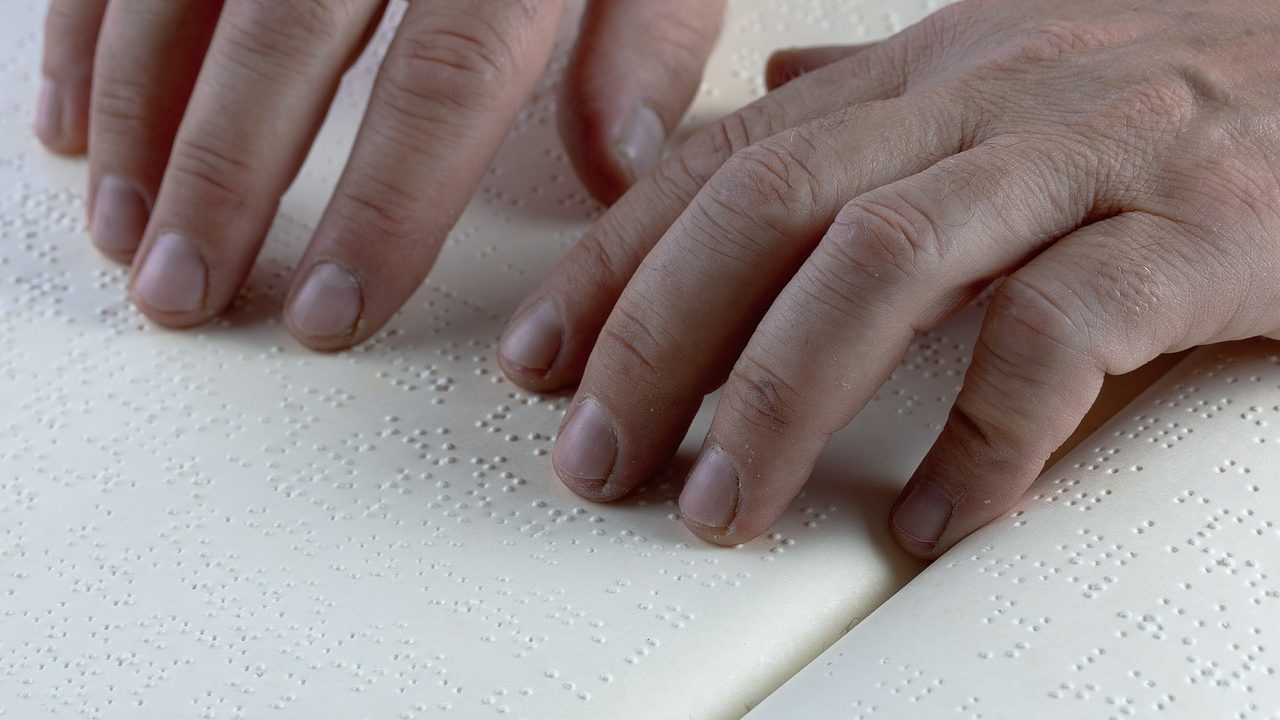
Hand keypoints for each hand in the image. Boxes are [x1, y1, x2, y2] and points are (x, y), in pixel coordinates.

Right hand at [36, 0, 722, 346]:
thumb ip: (646, 37)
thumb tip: (616, 165)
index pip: (444, 78)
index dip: (385, 204)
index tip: (333, 308)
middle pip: (288, 35)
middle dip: (225, 176)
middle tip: (188, 293)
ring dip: (140, 114)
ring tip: (128, 235)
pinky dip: (87, 30)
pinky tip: (77, 124)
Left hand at [497, 0, 1279, 557]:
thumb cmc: (1175, 84)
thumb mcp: (1003, 68)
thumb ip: (876, 96)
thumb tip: (770, 91)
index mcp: (924, 73)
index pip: (724, 161)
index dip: (614, 260)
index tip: (541, 358)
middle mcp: (983, 101)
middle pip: (772, 210)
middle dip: (660, 340)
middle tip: (597, 455)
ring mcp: (1088, 159)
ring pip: (887, 264)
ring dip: (781, 398)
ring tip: (721, 506)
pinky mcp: (1198, 232)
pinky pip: (1059, 337)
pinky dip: (981, 440)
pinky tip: (931, 518)